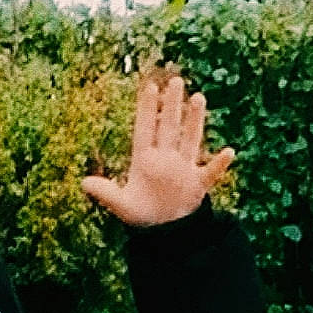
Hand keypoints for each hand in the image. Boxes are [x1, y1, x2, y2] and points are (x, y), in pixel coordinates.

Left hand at [82, 73, 236, 227]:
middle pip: (170, 127)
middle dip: (172, 105)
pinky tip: (229, 152)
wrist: (164, 231)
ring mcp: (183, 169)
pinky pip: (211, 172)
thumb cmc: (142, 215)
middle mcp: (166, 159)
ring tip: (198, 97)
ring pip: (190, 139)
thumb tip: (83, 184)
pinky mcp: (198, 184)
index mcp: (146, 160)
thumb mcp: (122, 205)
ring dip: (195, 120)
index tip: (150, 87)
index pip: (147, 129)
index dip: (148, 109)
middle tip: (175, 80)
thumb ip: (105, 193)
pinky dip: (220, 164)